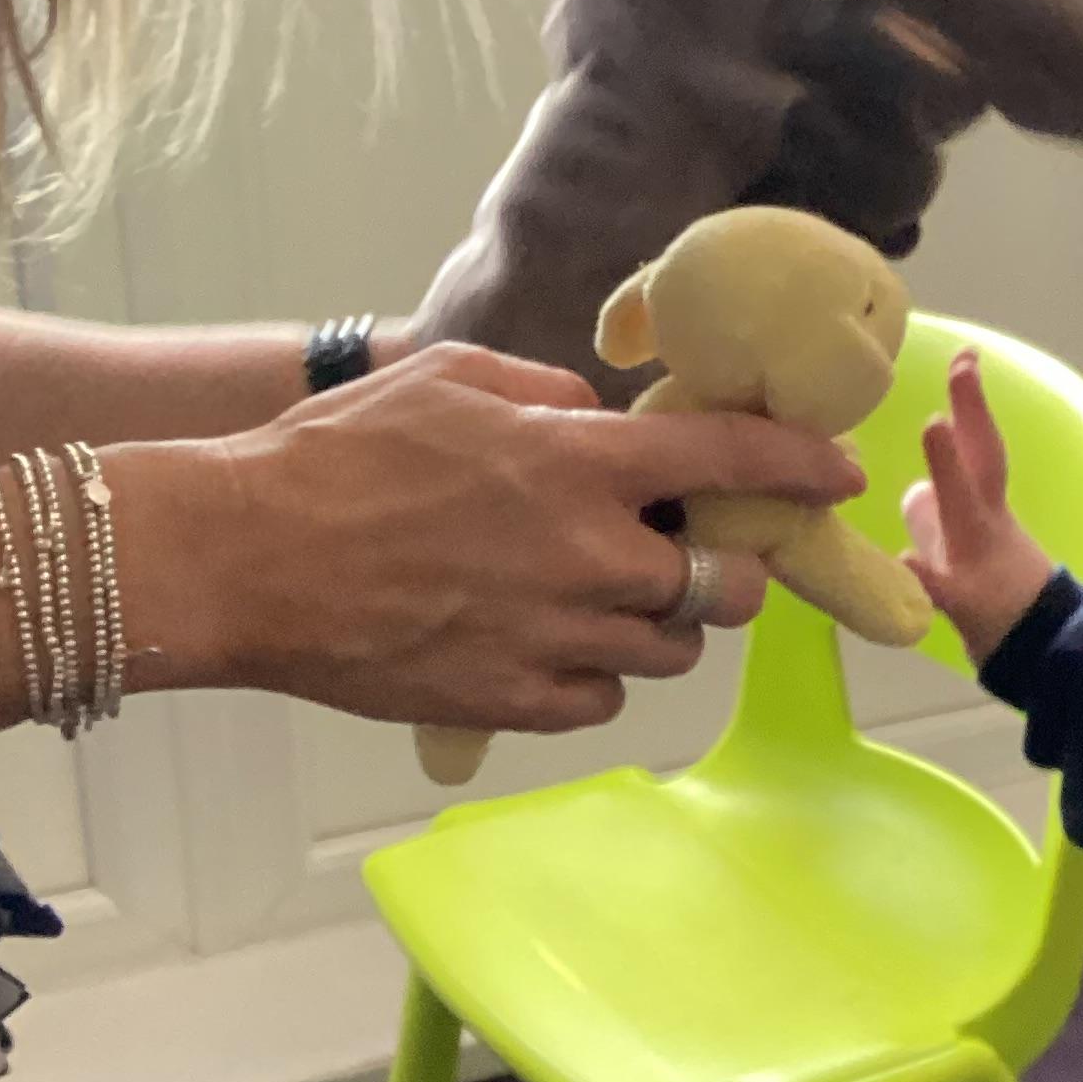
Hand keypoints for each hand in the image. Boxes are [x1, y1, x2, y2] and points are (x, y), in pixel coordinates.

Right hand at [113, 345, 860, 734]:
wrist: (245, 560)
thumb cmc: (335, 458)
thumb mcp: (448, 379)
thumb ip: (547, 394)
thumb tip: (598, 415)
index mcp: (580, 466)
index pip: (732, 465)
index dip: (799, 469)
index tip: (836, 475)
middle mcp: (591, 560)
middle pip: (722, 586)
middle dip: (719, 569)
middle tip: (681, 553)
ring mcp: (559, 640)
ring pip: (670, 650)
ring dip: (656, 623)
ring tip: (593, 595)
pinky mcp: (520, 702)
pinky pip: (604, 698)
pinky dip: (593, 671)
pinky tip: (543, 640)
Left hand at [902, 352, 1055, 665]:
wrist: (1045, 659)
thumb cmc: (1003, 604)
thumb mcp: (972, 552)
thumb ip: (941, 519)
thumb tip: (914, 494)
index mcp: (992, 513)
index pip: (982, 448)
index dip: (972, 403)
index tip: (965, 356)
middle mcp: (988, 527)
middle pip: (984, 462)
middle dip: (973, 413)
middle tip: (963, 367)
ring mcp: (978, 562)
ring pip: (964, 509)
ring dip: (950, 469)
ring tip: (933, 426)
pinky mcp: (967, 604)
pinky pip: (940, 586)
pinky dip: (923, 573)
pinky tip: (906, 558)